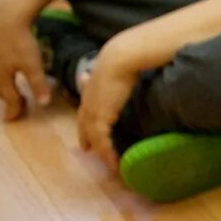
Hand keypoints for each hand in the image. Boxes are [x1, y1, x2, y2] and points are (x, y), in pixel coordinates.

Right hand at [0, 4, 47, 119]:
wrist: (5, 17)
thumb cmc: (19, 41)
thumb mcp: (32, 63)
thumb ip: (38, 84)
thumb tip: (44, 103)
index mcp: (2, 79)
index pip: (10, 99)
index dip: (15, 109)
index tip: (15, 118)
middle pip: (0, 91)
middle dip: (8, 99)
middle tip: (17, 105)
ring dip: (1, 88)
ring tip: (9, 89)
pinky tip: (1, 71)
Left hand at [76, 49, 139, 172]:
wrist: (119, 60)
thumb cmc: (126, 59)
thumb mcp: (123, 66)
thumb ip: (125, 69)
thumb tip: (135, 66)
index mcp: (92, 88)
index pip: (87, 108)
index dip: (87, 119)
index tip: (88, 124)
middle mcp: (89, 101)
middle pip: (85, 124)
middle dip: (86, 136)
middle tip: (87, 149)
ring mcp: (92, 110)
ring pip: (93, 136)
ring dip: (100, 150)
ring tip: (108, 162)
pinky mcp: (99, 119)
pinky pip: (102, 141)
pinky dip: (107, 153)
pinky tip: (114, 162)